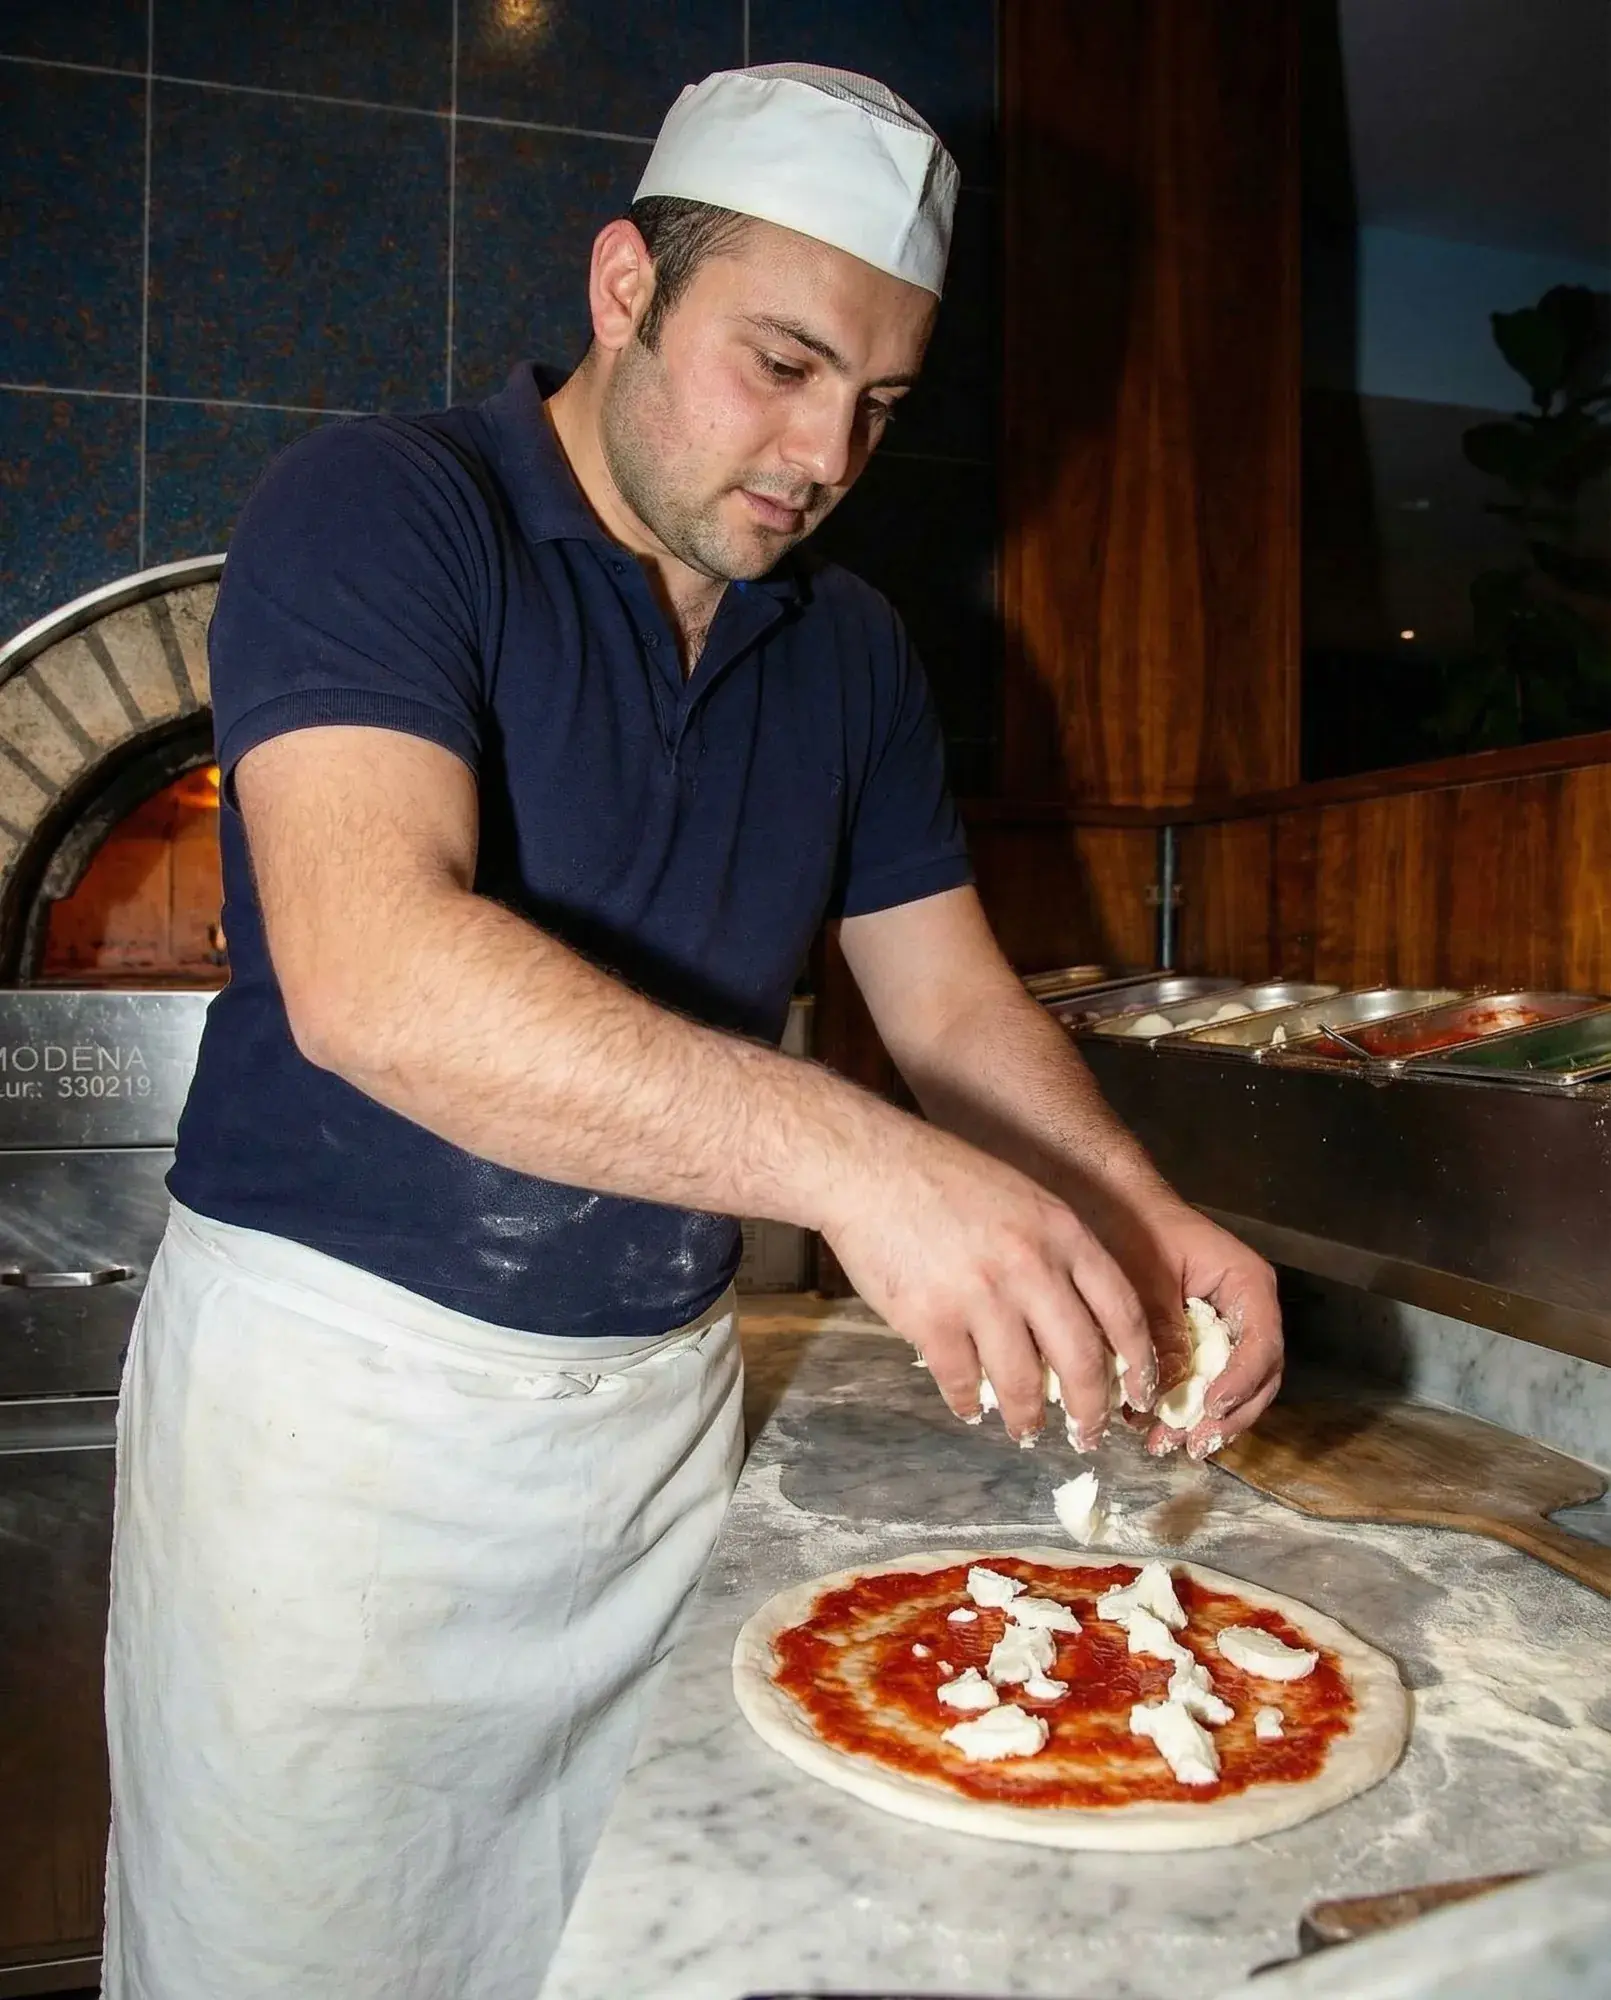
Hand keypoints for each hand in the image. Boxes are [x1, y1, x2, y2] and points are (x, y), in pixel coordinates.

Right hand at [820, 1120, 1158, 1444]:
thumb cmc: (944, 1176)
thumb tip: (1078, 1323)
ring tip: (1026, 1430)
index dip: (1138, 1362)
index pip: (1122, 1311)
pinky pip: (961, 1381)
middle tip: (1088, 1434)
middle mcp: (1031, 1267)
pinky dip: (968, 1403)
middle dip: (1090, 1410)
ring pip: (1022, 1383)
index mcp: (1062, 1233)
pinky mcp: (931, 1320)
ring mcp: (980, 1296)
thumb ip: (1055, 1252)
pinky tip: (969, 1408)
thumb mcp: (1023, 1199)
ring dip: (1027, 1418)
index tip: (1140, 1392)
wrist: (869, 1165)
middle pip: (1082, 1360)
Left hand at [1099, 1193, 1282, 1457]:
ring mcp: (1226, 1328)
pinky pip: (1204, 1380)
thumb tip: (1165, 1394)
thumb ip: (1163, 1335)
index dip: (1241, 1383)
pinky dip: (1183, 1405)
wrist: (1114, 1204)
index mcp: (1248, 1285)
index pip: (1261, 1344)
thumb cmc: (1135, 1228)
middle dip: (1226, 1416)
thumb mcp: (1147, 1281)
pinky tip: (1152, 1426)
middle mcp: (1247, 1311)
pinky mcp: (1201, 1341)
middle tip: (1191, 1444)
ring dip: (1203, 1421)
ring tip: (1165, 1444)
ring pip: (1232, 1386)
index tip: (1209, 1408)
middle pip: (1257, 1376)